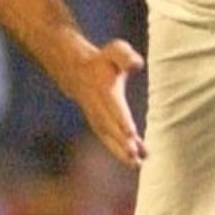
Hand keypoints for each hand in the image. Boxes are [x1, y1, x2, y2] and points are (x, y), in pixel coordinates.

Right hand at [55, 37, 146, 166]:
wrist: (78, 72)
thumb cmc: (103, 61)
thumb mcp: (115, 51)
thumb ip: (126, 56)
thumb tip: (137, 64)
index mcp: (105, 90)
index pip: (114, 107)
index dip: (122, 120)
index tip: (131, 133)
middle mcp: (99, 108)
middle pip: (111, 128)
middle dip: (122, 142)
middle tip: (135, 156)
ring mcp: (97, 118)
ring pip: (109, 138)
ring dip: (122, 152)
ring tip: (137, 164)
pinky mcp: (98, 126)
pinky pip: (109, 141)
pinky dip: (120, 152)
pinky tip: (135, 161)